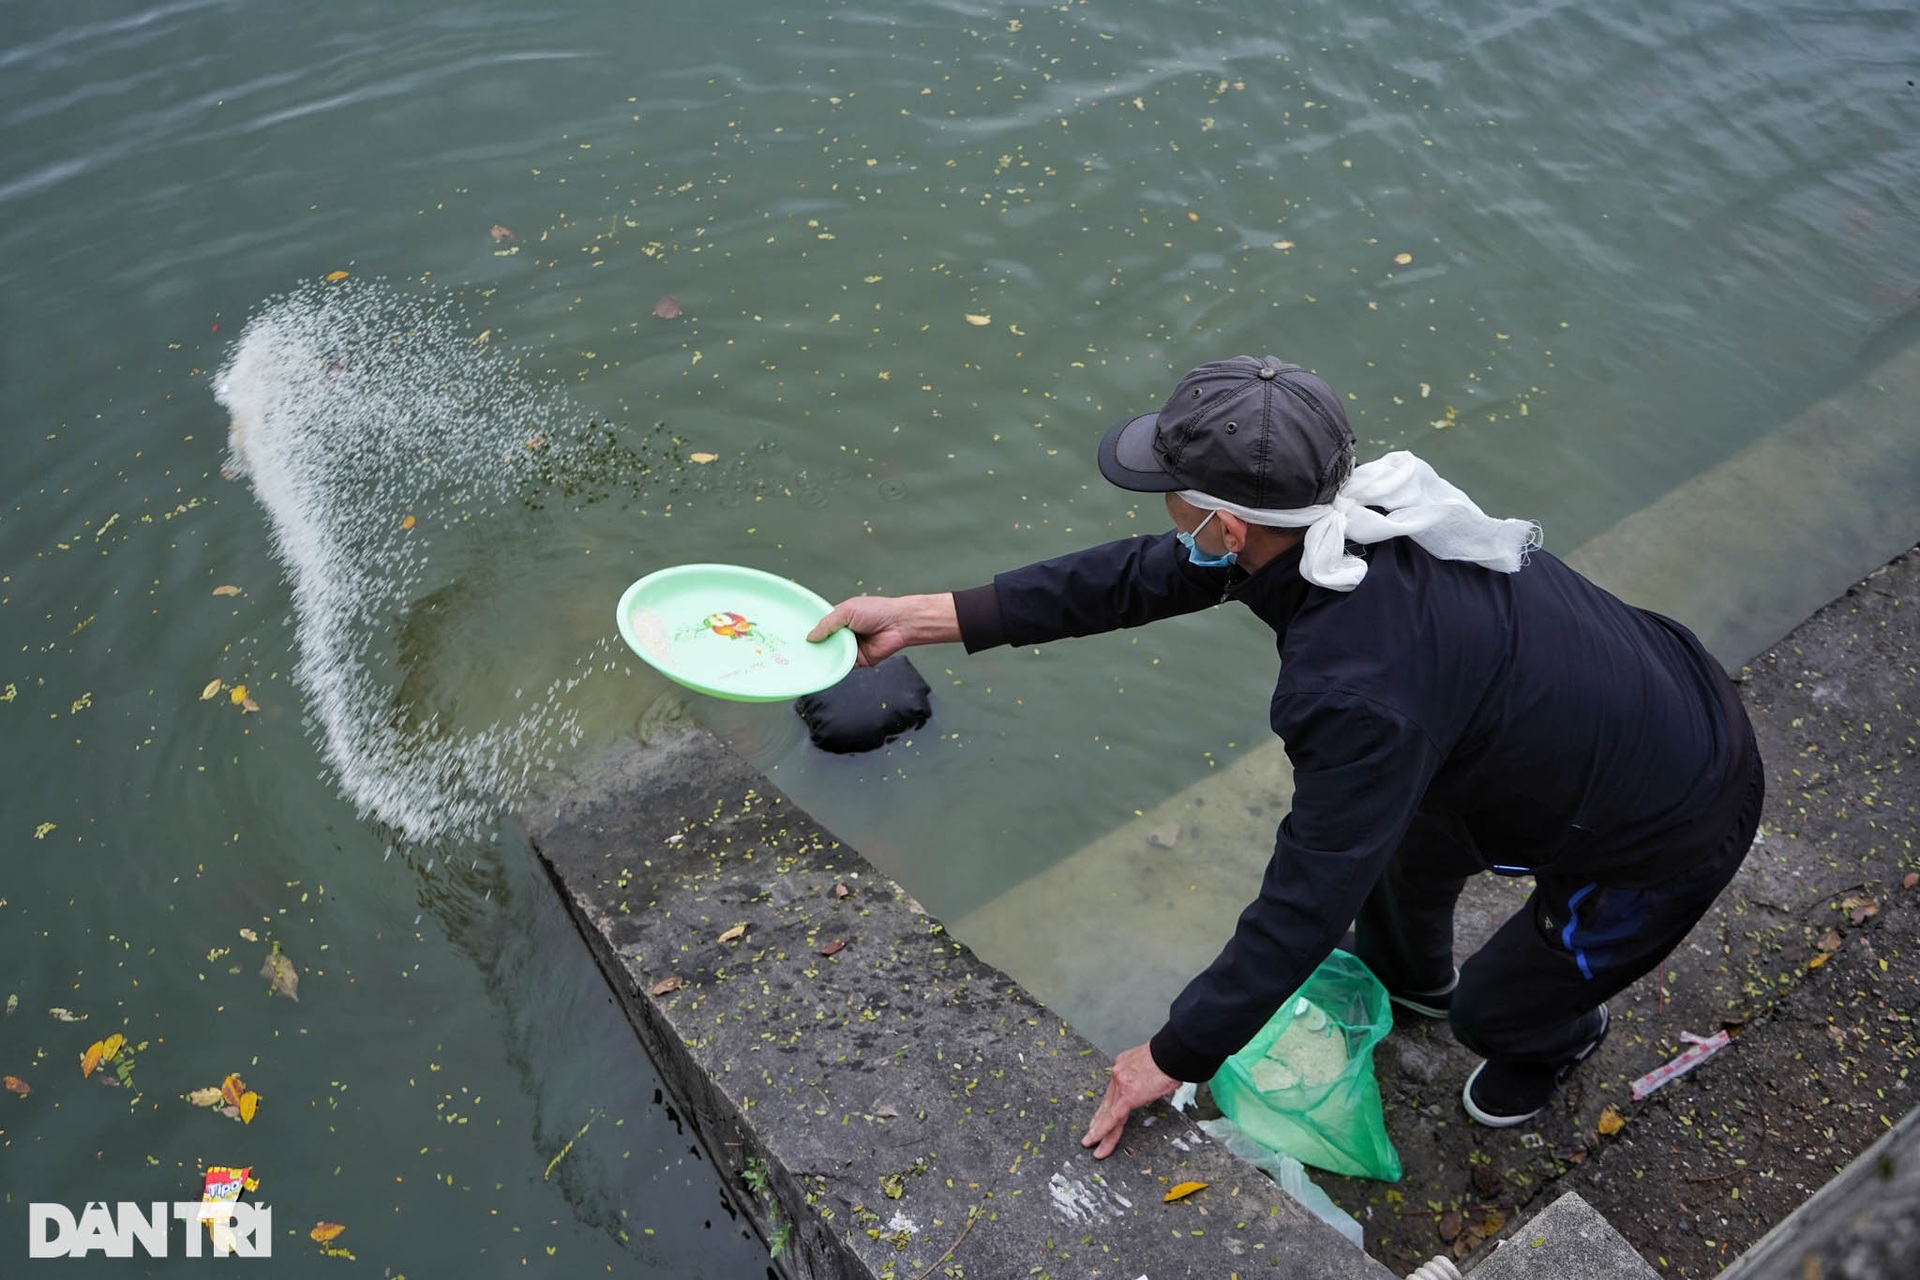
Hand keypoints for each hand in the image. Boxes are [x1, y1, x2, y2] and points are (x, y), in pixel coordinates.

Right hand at [807, 593, 958, 666]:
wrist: (899, 624)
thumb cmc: (877, 611)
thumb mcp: (847, 611)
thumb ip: (828, 623)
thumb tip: (811, 636)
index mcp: (840, 619)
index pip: (821, 628)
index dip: (810, 633)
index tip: (795, 639)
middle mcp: (844, 635)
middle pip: (824, 644)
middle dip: (815, 648)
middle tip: (799, 654)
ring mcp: (851, 648)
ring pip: (833, 656)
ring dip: (825, 658)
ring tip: (809, 662)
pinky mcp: (859, 662)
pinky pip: (844, 667)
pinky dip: (837, 667)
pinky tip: (827, 668)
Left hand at [1081, 1042, 1178, 1159]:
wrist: (1173, 1053)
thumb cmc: (1170, 1057)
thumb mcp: (1152, 1063)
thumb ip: (1146, 1075)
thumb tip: (1153, 1083)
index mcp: (1123, 1066)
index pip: (1113, 1092)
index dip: (1106, 1106)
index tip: (1101, 1115)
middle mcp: (1118, 1074)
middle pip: (1107, 1104)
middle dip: (1097, 1120)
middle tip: (1089, 1135)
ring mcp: (1121, 1084)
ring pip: (1108, 1113)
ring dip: (1098, 1131)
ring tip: (1089, 1143)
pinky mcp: (1128, 1095)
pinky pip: (1113, 1117)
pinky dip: (1104, 1130)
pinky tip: (1096, 1139)